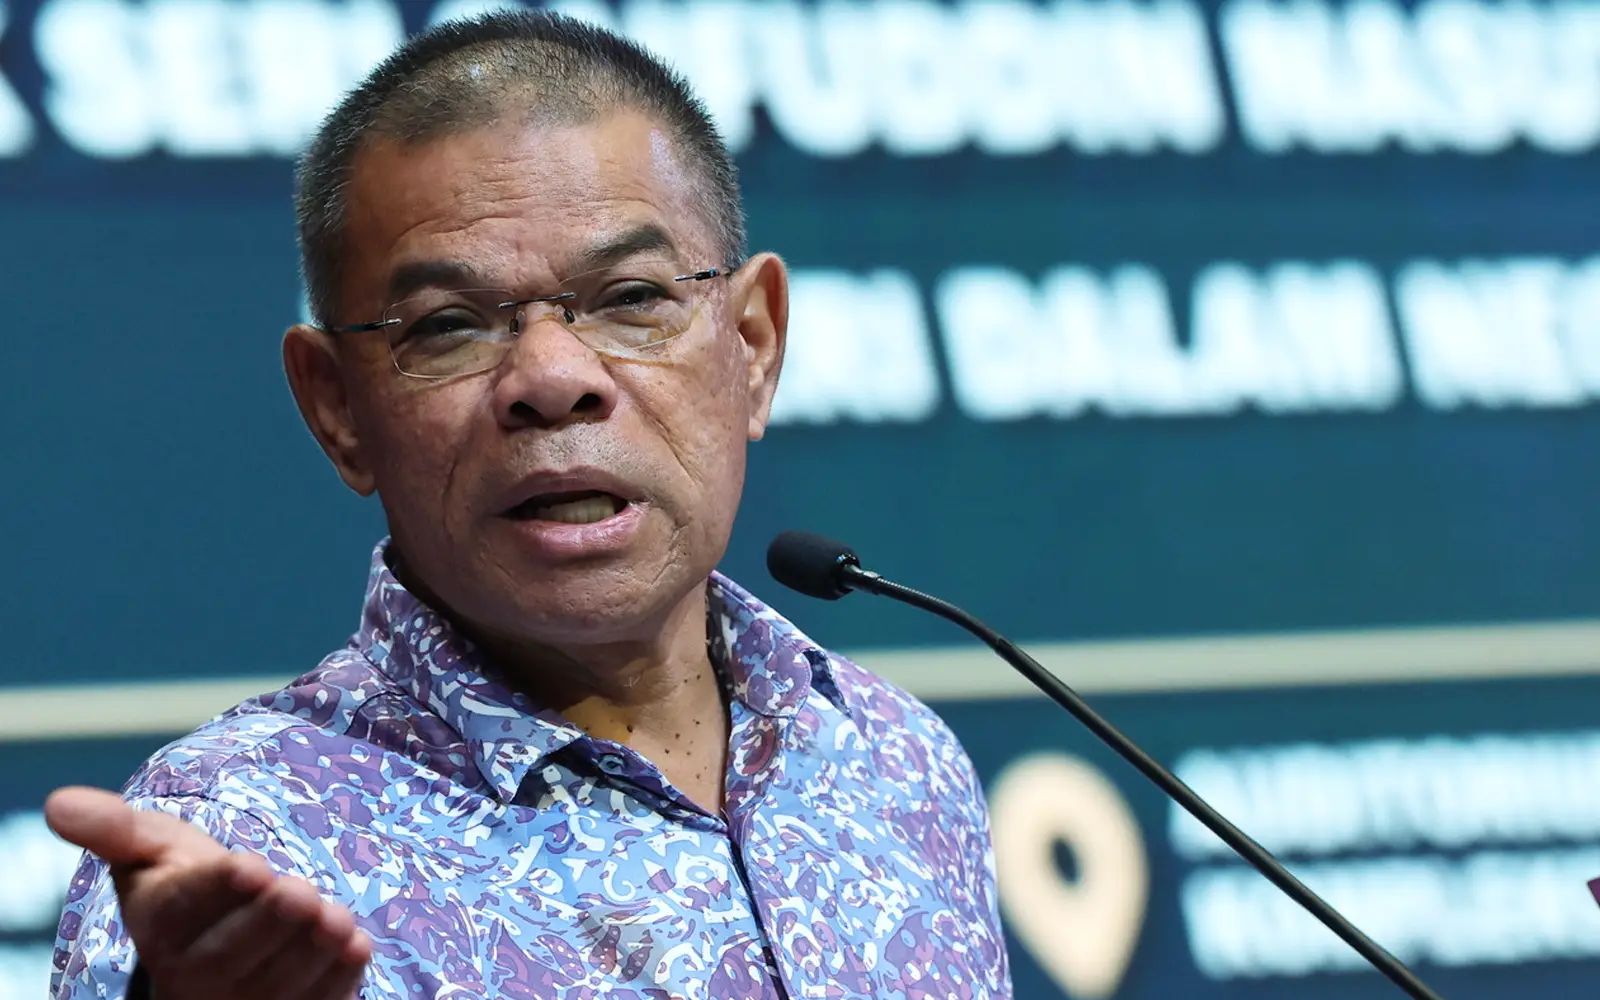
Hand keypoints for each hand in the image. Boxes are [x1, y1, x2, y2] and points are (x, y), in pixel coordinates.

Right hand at [46, 786, 369, 999]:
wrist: (231, 925)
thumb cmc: (190, 880)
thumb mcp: (154, 846)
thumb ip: (115, 827)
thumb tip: (59, 803)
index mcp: (157, 925)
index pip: (182, 911)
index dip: (218, 889)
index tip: (252, 866)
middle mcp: (190, 976)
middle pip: (227, 957)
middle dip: (268, 924)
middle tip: (301, 894)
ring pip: (272, 988)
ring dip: (309, 954)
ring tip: (337, 921)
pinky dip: (335, 982)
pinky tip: (355, 949)